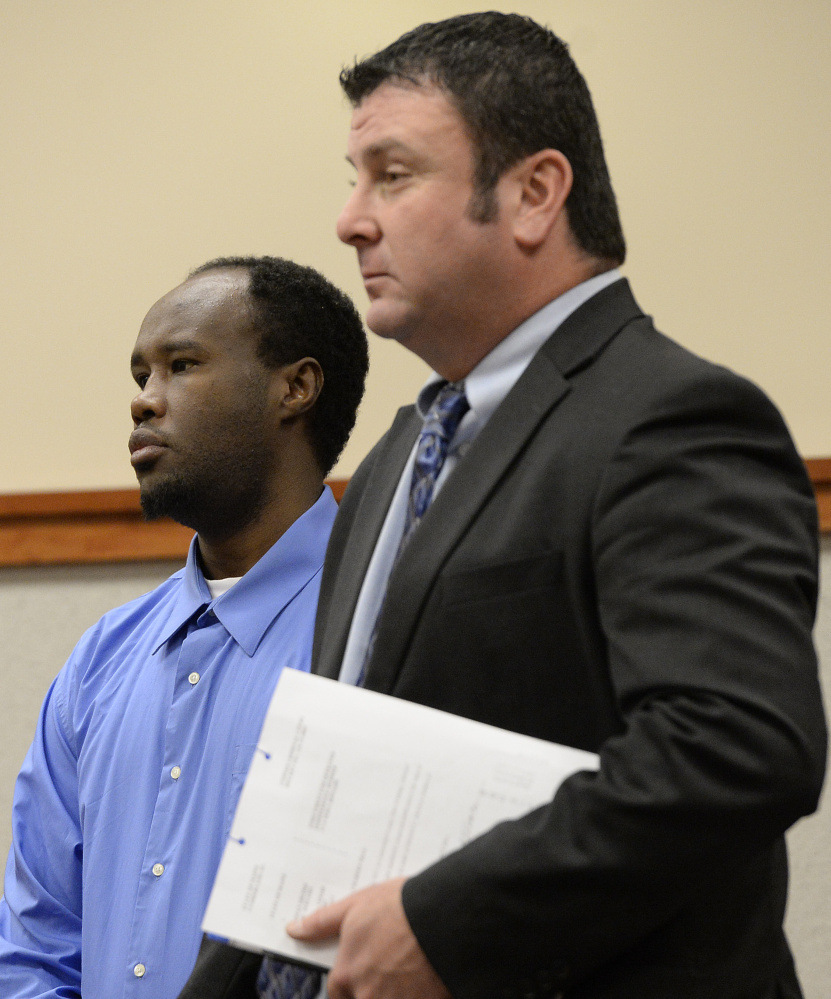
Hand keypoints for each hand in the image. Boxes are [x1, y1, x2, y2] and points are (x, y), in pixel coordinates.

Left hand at [287, 877, 450, 998]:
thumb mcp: (356, 906)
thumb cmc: (400, 908)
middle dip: (374, 988)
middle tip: (390, 969)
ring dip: (396, 990)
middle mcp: (366, 997)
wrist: (444, 918)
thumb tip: (294, 929)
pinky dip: (416, 994)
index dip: (350, 983)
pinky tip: (424, 981)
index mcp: (347, 975)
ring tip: (409, 972)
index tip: (365, 971)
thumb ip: (322, 923)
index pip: (337, 993)